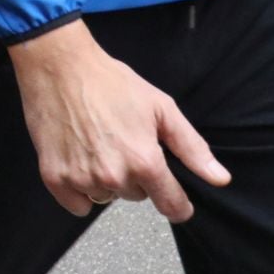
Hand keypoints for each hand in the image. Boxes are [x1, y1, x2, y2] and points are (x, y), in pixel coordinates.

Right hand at [10, 19, 228, 222]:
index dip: (178, 203)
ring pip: (107, 197)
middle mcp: (114, 176)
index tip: (173, 197)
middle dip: (135, 176)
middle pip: (137, 196)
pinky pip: (78, 204)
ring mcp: (82, 179)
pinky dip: (79, 189)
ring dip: (106, 181)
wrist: (59, 67)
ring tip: (96, 145)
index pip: (172, 206)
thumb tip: (219, 178)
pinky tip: (77, 159)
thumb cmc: (109, 82)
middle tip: (121, 142)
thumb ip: (191, 147)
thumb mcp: (160, 107)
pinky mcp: (54, 178)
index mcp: (144, 161)